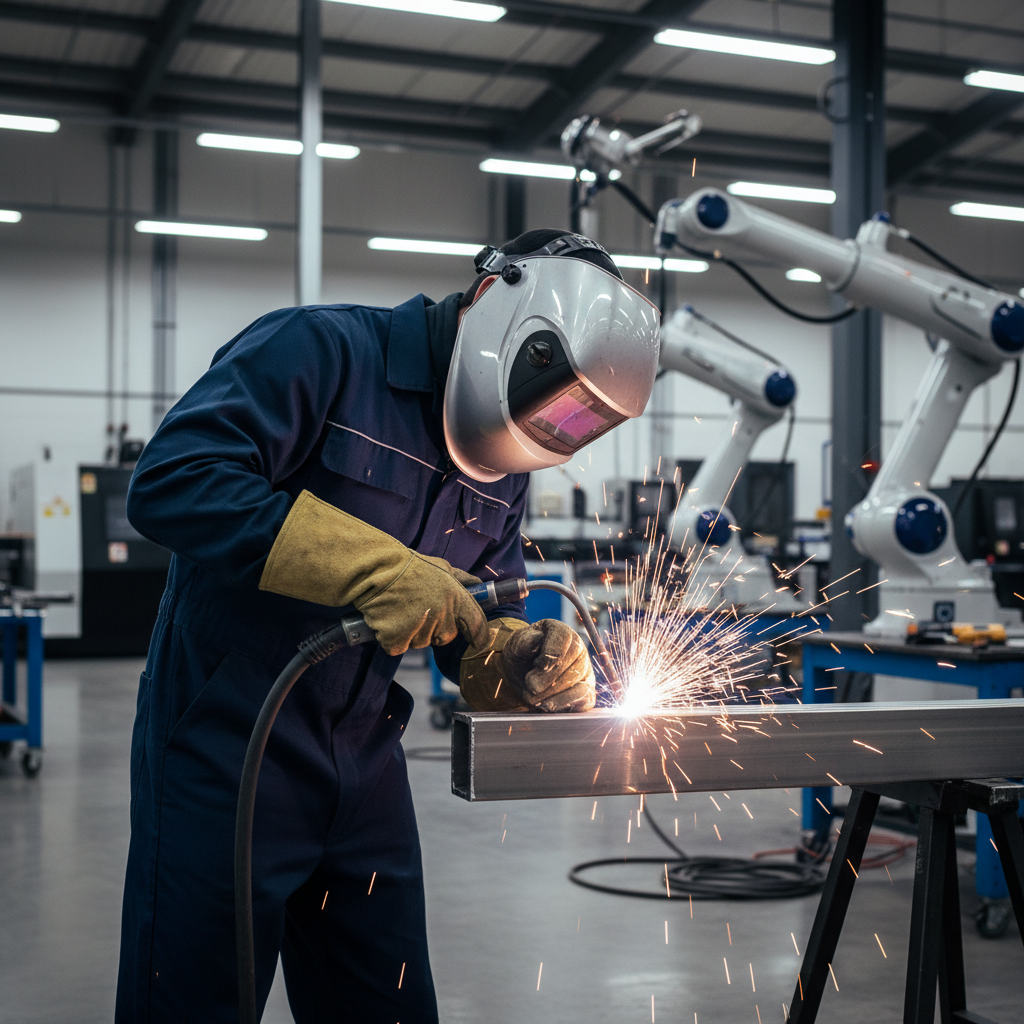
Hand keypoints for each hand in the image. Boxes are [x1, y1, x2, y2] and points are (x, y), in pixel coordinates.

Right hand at [259, 490, 488, 654]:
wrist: (373, 569)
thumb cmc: (406, 566)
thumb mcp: (440, 566)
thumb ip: (462, 578)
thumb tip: (480, 583)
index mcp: (455, 595)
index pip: (476, 623)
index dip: (479, 635)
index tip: (479, 642)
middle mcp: (441, 613)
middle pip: (445, 637)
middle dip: (434, 628)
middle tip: (418, 610)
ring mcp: (419, 628)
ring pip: (420, 643)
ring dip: (411, 632)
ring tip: (400, 609)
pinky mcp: (397, 639)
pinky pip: (398, 647)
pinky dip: (391, 638)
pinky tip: (387, 618)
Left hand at [500, 619, 595, 711]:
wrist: (522, 674)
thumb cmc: (522, 655)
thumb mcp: (516, 645)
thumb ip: (524, 642)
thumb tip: (536, 640)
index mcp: (561, 632)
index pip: (564, 639)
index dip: (551, 655)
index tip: (536, 665)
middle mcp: (579, 649)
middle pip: (571, 665)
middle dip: (548, 680)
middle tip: (530, 686)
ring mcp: (585, 671)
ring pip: (578, 686)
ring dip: (552, 696)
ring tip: (532, 698)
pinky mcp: (587, 691)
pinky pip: (583, 701)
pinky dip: (563, 706)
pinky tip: (545, 705)